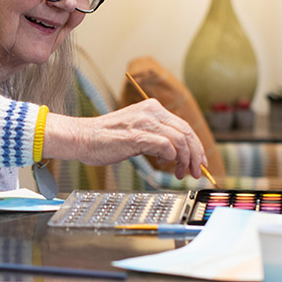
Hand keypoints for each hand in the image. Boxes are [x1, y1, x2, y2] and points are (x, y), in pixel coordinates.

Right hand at [43, 101, 205, 179]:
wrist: (82, 137)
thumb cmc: (105, 139)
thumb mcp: (136, 131)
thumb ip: (155, 137)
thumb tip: (175, 154)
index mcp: (152, 108)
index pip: (184, 126)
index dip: (195, 146)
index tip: (199, 161)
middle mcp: (151, 111)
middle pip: (187, 131)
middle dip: (196, 155)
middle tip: (196, 171)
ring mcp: (145, 122)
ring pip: (180, 140)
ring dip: (185, 160)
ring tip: (181, 173)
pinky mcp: (138, 135)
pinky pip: (166, 146)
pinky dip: (170, 158)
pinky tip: (163, 164)